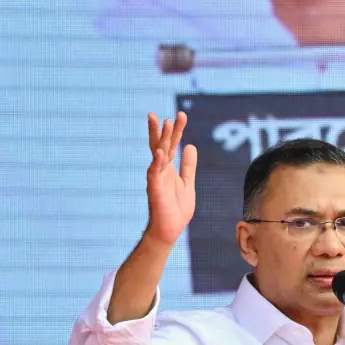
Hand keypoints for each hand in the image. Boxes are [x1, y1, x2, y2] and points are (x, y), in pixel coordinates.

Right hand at [141, 112, 196, 246]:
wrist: (169, 230)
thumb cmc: (176, 209)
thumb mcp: (188, 183)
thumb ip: (188, 165)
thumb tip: (190, 146)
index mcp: (168, 168)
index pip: (172, 144)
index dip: (177, 130)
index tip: (181, 114)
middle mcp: (160, 170)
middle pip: (163, 145)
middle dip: (166, 130)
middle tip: (170, 114)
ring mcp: (156, 179)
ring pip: (158, 155)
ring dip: (162, 139)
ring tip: (165, 124)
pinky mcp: (154, 190)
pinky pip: (154, 173)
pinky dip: (157, 162)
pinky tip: (160, 152)